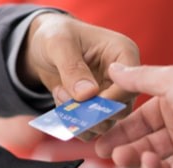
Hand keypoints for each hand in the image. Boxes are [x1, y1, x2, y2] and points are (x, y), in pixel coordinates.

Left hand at [20, 13, 139, 138]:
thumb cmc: (54, 34)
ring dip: (79, 118)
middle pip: (122, 109)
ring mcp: (111, 96)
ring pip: (106, 123)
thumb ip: (73, 68)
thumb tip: (87, 95)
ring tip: (60, 94)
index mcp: (123, 53)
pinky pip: (90, 129)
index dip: (111, 98)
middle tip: (67, 101)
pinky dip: (72, 123)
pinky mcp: (97, 110)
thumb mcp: (58, 43)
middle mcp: (122, 78)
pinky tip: (60, 101)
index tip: (85, 101)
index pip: (130, 84)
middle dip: (91, 112)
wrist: (41, 47)